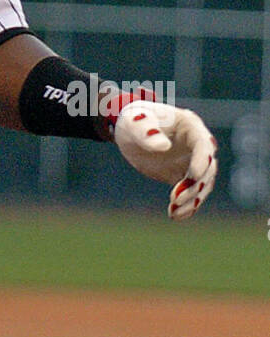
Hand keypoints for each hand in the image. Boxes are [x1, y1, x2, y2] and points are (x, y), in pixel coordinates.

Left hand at [113, 101, 218, 220]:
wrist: (130, 131)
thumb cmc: (134, 119)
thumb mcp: (134, 121)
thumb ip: (146, 131)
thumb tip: (163, 146)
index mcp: (190, 126)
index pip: (203, 145)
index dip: (202, 160)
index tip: (193, 175)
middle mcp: (197, 145)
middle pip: (207, 168)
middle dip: (194, 185)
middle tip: (175, 198)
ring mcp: (193, 162)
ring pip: (202, 185)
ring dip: (191, 200)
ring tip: (174, 212)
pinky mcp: (184, 176)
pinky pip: (192, 193)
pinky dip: (187, 206)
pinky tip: (176, 216)